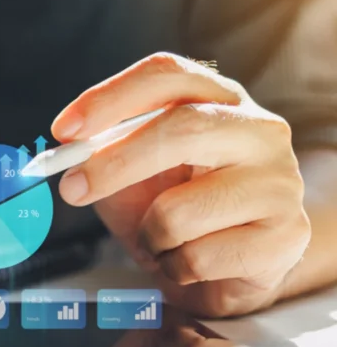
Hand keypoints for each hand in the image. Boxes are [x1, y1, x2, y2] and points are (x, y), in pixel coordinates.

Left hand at [51, 53, 310, 316]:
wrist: (230, 271)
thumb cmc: (177, 211)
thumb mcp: (130, 177)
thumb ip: (100, 159)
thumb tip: (63, 159)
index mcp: (218, 100)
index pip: (167, 75)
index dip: (110, 97)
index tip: (64, 130)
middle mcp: (258, 130)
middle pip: (182, 128)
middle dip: (114, 163)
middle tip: (71, 189)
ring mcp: (279, 182)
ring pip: (180, 210)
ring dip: (149, 236)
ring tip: (162, 241)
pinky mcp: (285, 236)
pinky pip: (197, 257)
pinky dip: (175, 268)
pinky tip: (191, 263)